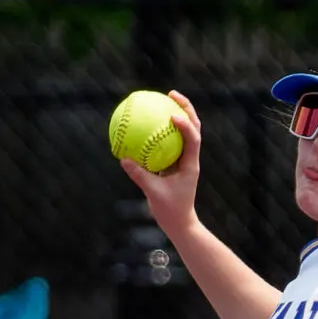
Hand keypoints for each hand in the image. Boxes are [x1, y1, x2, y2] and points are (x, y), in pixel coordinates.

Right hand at [119, 89, 201, 236]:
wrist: (180, 224)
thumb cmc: (170, 210)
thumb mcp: (153, 193)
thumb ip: (139, 175)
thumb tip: (124, 159)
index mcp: (190, 164)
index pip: (193, 138)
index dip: (185, 124)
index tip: (172, 115)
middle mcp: (190, 159)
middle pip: (194, 127)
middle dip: (185, 108)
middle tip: (171, 94)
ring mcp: (184, 161)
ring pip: (185, 133)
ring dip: (177, 115)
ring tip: (163, 100)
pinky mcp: (176, 165)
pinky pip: (169, 143)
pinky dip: (162, 132)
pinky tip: (147, 125)